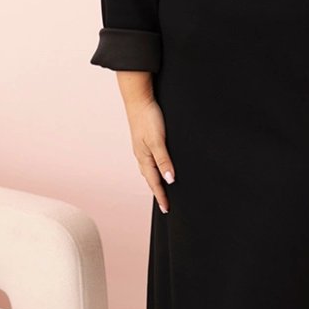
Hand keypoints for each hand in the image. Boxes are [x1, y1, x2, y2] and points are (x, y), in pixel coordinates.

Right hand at [124, 96, 175, 212]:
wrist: (139, 99)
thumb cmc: (148, 118)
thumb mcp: (158, 140)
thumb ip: (164, 160)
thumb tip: (169, 180)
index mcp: (144, 158)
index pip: (154, 182)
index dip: (161, 196)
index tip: (167, 209)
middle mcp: (141, 155)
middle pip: (150, 178)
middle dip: (157, 191)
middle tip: (165, 204)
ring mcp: (142, 148)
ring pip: (149, 169)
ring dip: (155, 180)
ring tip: (162, 189)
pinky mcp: (144, 140)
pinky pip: (149, 160)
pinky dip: (154, 168)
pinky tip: (158, 166)